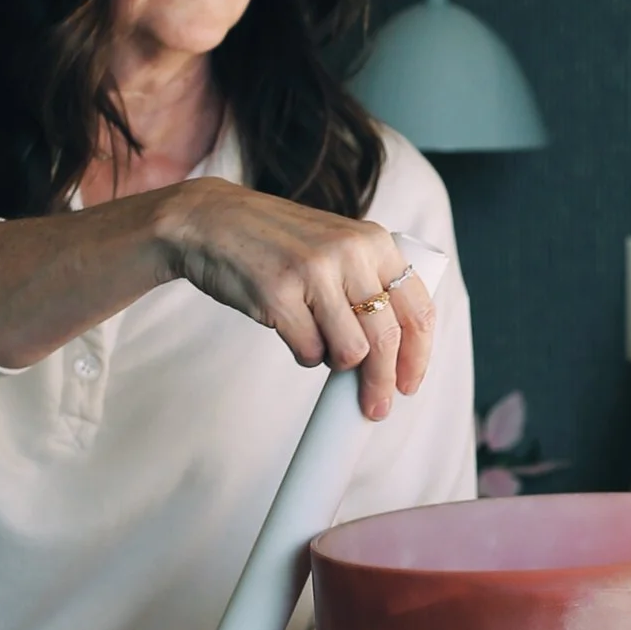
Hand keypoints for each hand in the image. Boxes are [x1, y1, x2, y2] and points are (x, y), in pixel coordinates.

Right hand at [147, 184, 433, 421]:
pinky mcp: (279, 294)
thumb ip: (367, 282)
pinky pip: (309, 352)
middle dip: (383, 383)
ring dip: (336, 363)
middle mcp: (351, 252)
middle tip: (376, 408)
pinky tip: (292, 331)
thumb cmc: (278, 243)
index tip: (409, 385)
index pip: (417, 309)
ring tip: (319, 343)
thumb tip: (395, 355)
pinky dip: (305, 354)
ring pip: (351, 351)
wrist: (211, 221)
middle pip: (386, 338)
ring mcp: (314, 272)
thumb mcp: (336, 245)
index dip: (419, 356)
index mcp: (375, 241)